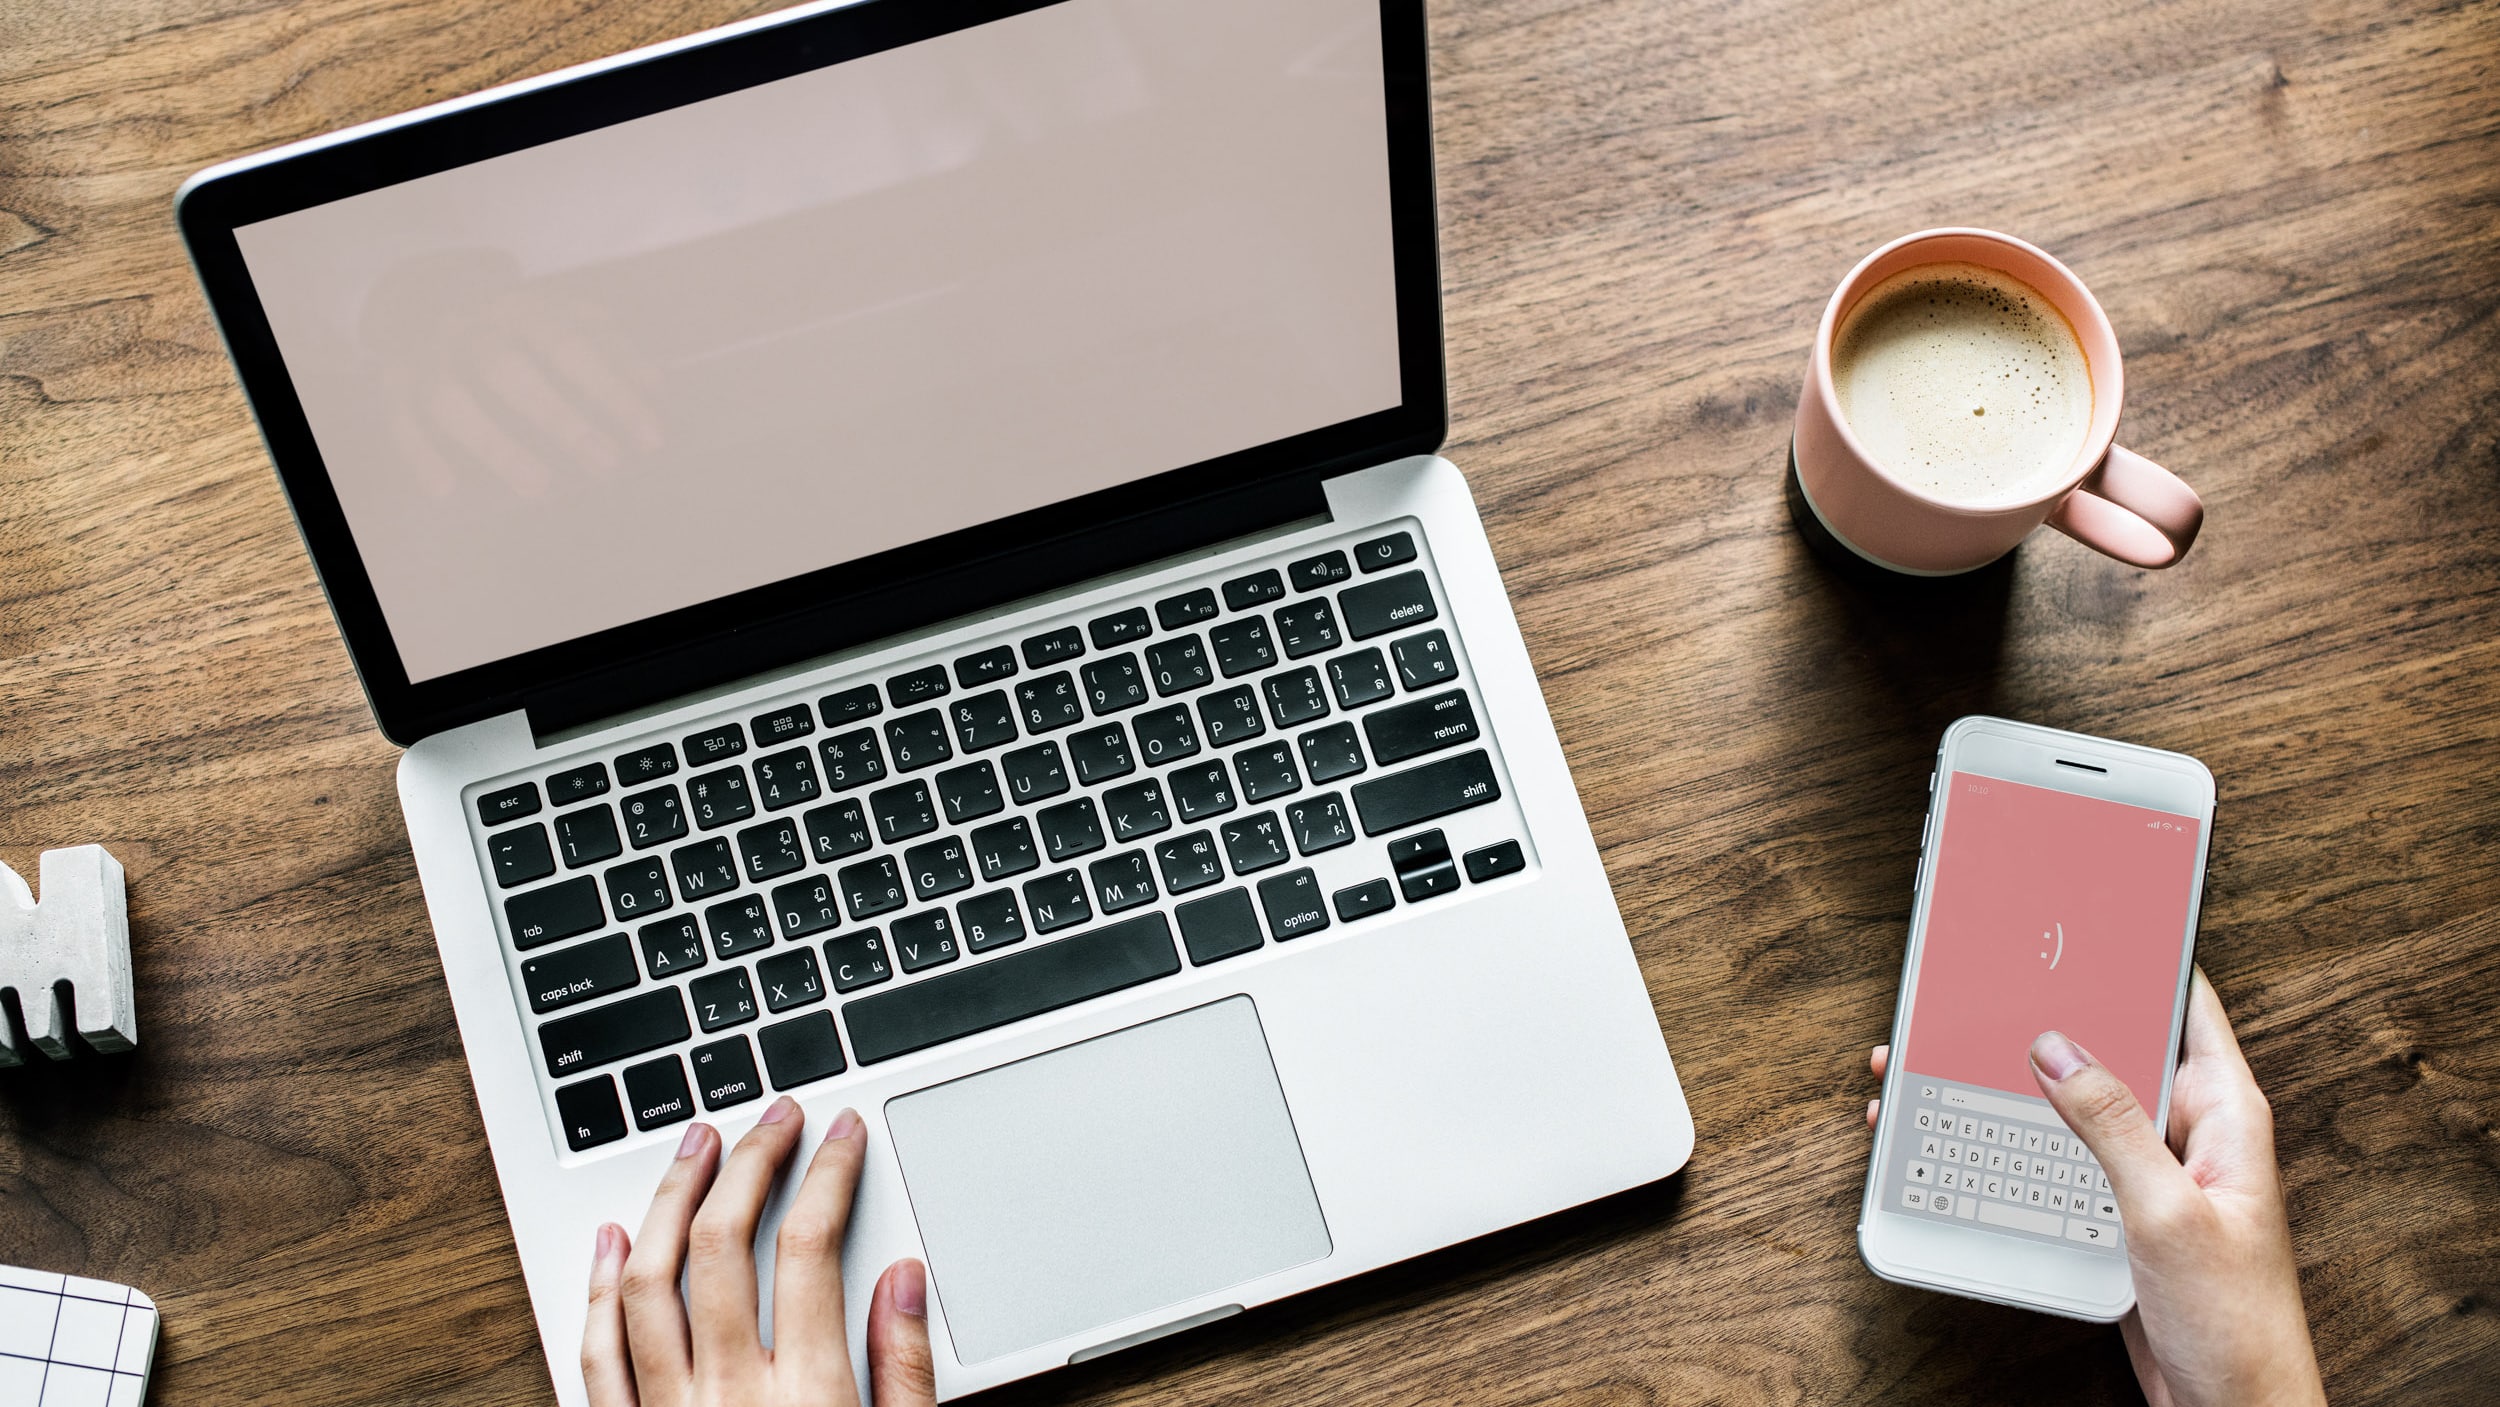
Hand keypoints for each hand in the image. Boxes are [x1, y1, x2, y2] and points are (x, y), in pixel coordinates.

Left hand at [582, 1096, 934, 1406]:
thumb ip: (904, 1371)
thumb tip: (904, 1280)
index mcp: (807, 1397)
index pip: (810, 1249)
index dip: (828, 1175)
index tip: (841, 1136)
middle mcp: (729, 1397)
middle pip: (722, 1246)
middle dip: (750, 1163)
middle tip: (773, 1121)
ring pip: (650, 1283)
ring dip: (671, 1201)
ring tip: (696, 1148)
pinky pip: (599, 1354)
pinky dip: (601, 1288)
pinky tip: (614, 1239)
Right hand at [1866, 970, 2325, 1406]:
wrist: (2231, 1406)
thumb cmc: (2234, 1321)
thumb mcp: (2166, 1211)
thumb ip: (2112, 1124)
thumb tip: (2056, 1047)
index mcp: (2224, 1110)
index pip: (2184, 999)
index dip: (2137, 952)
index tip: (2079, 916)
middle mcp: (2189, 1129)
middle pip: (2113, 1044)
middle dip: (2045, 1015)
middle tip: (1979, 983)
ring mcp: (2152, 1167)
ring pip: (2075, 1099)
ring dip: (2013, 1079)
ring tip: (1937, 1053)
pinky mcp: (2119, 1205)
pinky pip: (2061, 1152)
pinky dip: (2011, 1136)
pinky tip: (1960, 1127)